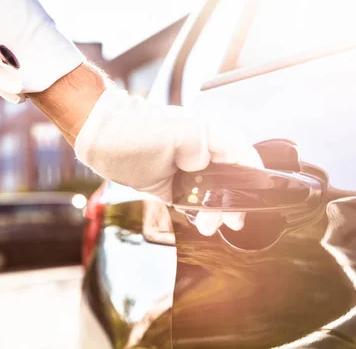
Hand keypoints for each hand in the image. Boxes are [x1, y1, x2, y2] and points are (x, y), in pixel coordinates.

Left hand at [75, 85, 262, 234]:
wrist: (99, 137)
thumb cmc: (131, 130)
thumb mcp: (171, 133)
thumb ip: (199, 145)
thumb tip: (208, 163)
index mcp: (205, 135)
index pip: (241, 154)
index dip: (252, 174)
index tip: (256, 195)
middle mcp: (199, 152)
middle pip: (229, 178)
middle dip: (233, 201)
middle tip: (232, 221)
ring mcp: (184, 168)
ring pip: (212, 193)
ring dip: (214, 210)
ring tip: (208, 225)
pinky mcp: (170, 184)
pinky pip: (192, 200)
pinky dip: (197, 212)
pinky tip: (198, 220)